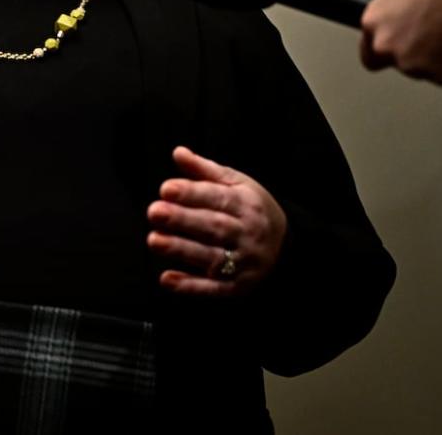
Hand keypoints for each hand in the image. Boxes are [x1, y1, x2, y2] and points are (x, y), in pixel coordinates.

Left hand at [146, 147, 286, 295]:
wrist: (288, 246)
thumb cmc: (252, 209)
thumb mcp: (237, 184)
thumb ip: (205, 170)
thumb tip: (178, 152)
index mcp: (247, 204)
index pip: (218, 198)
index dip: (192, 193)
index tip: (166, 189)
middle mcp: (247, 233)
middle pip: (214, 227)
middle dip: (183, 220)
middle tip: (153, 212)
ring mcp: (243, 262)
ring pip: (211, 257)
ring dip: (181, 250)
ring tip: (153, 240)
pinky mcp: (236, 287)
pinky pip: (213, 289)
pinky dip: (190, 286)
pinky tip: (166, 279)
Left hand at [340, 0, 441, 86]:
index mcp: (377, 22)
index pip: (369, 49)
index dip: (387, 38)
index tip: (402, 29)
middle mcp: (394, 48)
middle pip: (398, 60)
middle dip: (414, 47)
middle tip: (436, 23)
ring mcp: (423, 66)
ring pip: (427, 69)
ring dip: (438, 54)